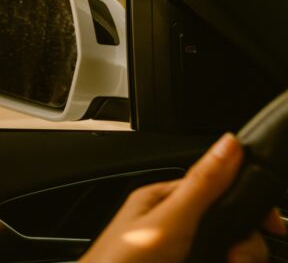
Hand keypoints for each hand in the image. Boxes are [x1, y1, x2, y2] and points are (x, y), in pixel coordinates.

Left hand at [80, 133, 285, 262]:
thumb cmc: (122, 261)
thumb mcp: (169, 220)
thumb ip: (202, 185)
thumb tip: (229, 144)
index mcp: (164, 201)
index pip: (218, 190)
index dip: (247, 207)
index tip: (272, 226)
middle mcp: (172, 226)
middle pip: (228, 227)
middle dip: (244, 246)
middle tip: (236, 259)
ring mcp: (179, 251)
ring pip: (228, 250)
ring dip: (238, 259)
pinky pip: (216, 260)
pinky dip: (225, 262)